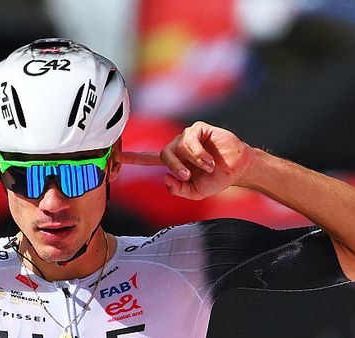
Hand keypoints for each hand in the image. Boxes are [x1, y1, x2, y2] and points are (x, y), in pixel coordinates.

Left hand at [118, 122, 253, 199]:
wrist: (237, 169)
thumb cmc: (216, 179)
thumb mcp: (195, 192)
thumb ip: (178, 189)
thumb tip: (164, 177)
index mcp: (175, 162)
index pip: (149, 159)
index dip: (134, 158)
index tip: (117, 157)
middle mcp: (178, 147)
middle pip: (164, 155)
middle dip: (175, 167)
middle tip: (187, 176)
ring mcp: (187, 137)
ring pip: (177, 147)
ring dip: (191, 161)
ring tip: (206, 168)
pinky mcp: (199, 129)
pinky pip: (190, 139)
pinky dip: (198, 153)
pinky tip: (209, 161)